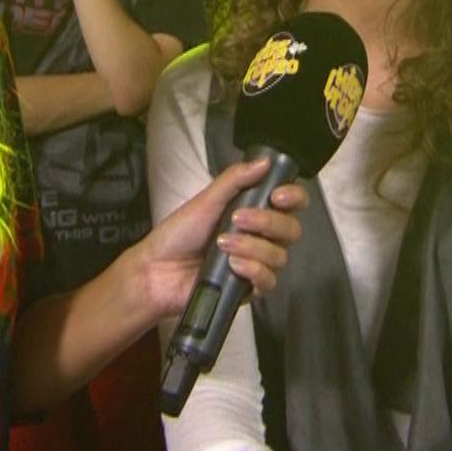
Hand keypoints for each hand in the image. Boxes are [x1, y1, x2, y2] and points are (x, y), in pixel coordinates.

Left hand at [134, 157, 306, 317]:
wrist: (157, 270)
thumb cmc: (179, 234)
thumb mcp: (207, 200)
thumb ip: (236, 179)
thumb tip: (265, 160)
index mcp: (254, 213)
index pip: (291, 204)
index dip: (294, 197)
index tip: (277, 196)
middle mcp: (261, 238)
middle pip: (291, 229)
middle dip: (268, 222)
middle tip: (238, 219)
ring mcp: (256, 264)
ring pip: (280, 256)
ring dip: (253, 247)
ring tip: (223, 244)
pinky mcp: (249, 289)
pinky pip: (268, 281)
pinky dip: (253, 270)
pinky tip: (234, 265)